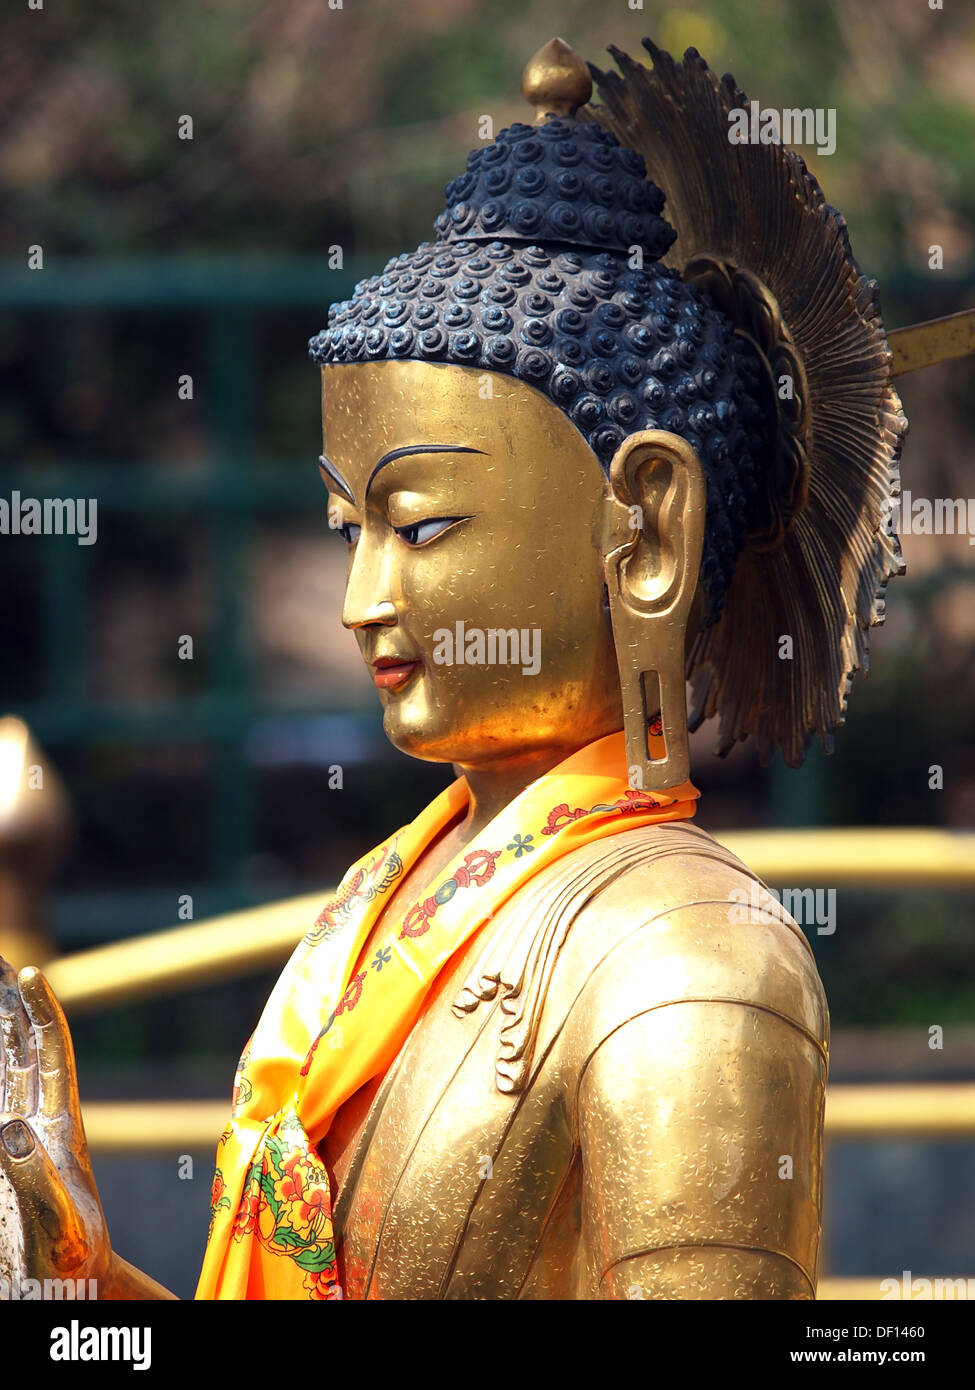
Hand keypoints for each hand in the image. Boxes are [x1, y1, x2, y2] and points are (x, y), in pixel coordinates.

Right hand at [0, 956, 111, 1294]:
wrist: (61, 1291)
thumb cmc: (71, 1264)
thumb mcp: (59, 1225)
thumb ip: (35, 1180)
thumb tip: (10, 1131)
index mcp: (64, 1128)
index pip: (51, 1057)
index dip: (42, 1015)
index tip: (30, 976)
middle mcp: (38, 1123)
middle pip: (20, 1049)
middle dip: (7, 1004)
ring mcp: (14, 1139)